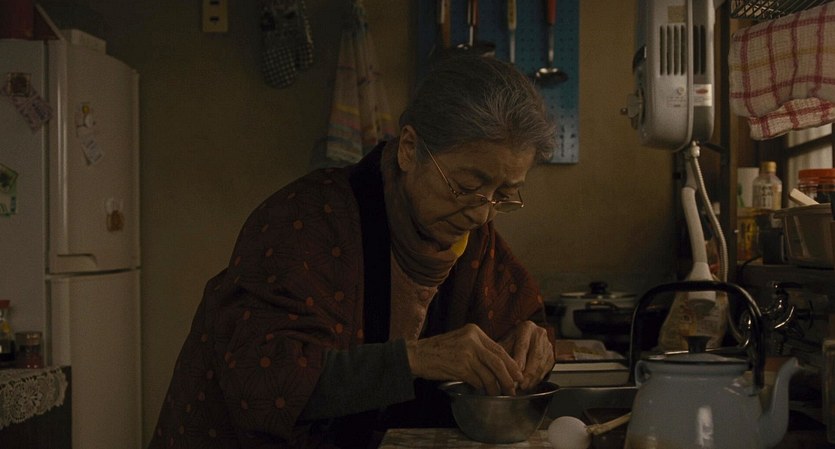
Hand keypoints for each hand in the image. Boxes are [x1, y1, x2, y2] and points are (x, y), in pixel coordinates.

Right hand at [405, 323, 522, 395]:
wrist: (417, 354)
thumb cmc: (438, 350)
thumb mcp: (460, 340)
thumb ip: (478, 348)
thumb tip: (498, 364)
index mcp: (474, 331)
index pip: (498, 348)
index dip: (510, 363)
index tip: (517, 373)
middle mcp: (472, 340)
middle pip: (498, 361)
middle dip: (509, 376)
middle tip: (514, 387)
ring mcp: (466, 353)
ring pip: (490, 373)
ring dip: (496, 387)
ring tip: (499, 393)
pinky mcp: (460, 366)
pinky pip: (478, 381)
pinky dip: (483, 388)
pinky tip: (484, 392)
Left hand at [498, 321, 554, 390]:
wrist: (525, 337)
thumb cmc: (512, 340)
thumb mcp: (505, 342)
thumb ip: (501, 354)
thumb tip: (495, 368)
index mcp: (526, 328)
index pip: (523, 345)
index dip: (520, 359)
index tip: (516, 371)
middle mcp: (539, 334)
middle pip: (535, 356)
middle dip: (528, 373)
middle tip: (520, 385)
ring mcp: (547, 344)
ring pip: (542, 364)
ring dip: (533, 378)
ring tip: (523, 388)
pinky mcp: (552, 355)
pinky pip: (546, 369)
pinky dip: (537, 379)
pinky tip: (530, 385)